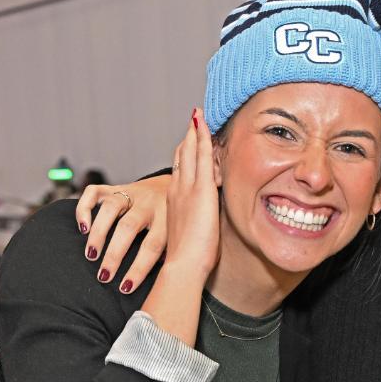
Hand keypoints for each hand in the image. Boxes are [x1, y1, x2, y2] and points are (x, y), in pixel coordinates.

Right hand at [76, 178, 173, 291]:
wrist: (173, 185)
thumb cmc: (174, 219)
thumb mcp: (178, 233)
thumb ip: (169, 252)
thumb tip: (161, 280)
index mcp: (168, 218)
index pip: (152, 246)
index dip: (138, 269)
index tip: (125, 288)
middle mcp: (149, 203)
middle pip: (129, 227)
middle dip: (114, 254)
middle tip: (103, 276)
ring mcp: (131, 193)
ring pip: (111, 208)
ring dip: (99, 233)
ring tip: (91, 255)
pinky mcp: (115, 187)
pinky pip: (95, 192)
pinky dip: (84, 209)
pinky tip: (82, 228)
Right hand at [165, 109, 221, 278]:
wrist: (183, 267)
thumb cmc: (188, 261)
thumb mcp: (191, 237)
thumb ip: (197, 226)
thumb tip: (204, 228)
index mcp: (176, 203)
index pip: (181, 172)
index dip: (184, 155)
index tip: (188, 142)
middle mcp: (178, 191)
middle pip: (182, 158)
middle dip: (188, 138)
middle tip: (193, 119)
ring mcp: (188, 189)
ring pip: (190, 152)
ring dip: (195, 132)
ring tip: (198, 115)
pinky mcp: (200, 190)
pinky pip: (201, 156)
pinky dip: (202, 138)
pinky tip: (203, 123)